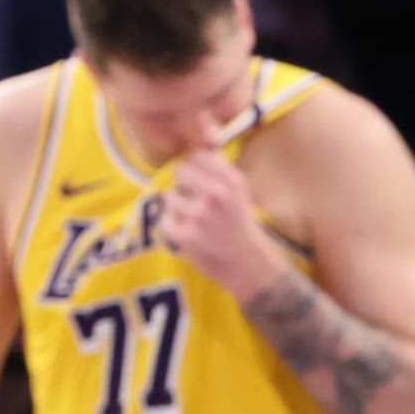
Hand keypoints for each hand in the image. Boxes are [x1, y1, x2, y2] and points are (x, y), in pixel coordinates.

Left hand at [156, 151, 282, 300]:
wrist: (248, 264)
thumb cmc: (239, 225)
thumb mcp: (239, 192)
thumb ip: (218, 170)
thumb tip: (195, 149)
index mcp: (232, 180)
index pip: (198, 156)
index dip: (195, 168)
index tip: (201, 182)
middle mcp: (217, 194)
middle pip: (180, 171)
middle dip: (183, 185)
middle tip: (194, 201)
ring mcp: (200, 215)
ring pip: (169, 197)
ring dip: (177, 208)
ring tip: (194, 221)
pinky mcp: (186, 235)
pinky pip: (166, 220)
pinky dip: (174, 228)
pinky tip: (190, 234)